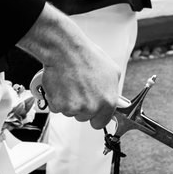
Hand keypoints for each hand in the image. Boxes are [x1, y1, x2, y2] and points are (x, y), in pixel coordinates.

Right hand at [18, 5, 121, 128]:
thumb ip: (113, 89)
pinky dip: (56, 99)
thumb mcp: (112, 71)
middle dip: (81, 106)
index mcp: (108, 101)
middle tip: (79, 88)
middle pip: (84, 117)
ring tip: (70, 84)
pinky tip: (61, 85)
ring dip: (68, 102)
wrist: (66, 51)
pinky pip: (56, 108)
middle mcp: (92, 107)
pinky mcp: (59, 106)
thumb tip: (116, 100)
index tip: (91, 111)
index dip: (95, 116)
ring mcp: (75, 108)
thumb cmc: (87, 57)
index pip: (101, 122)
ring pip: (70, 113)